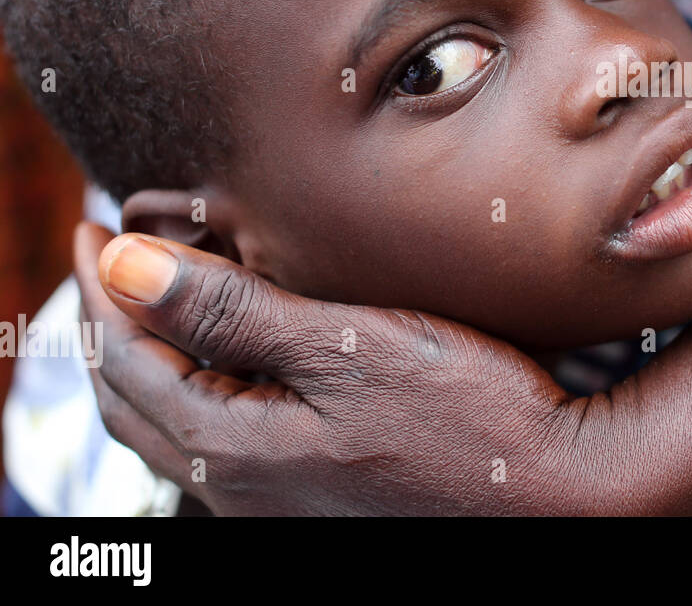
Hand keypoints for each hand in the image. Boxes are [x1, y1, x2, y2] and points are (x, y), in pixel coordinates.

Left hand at [74, 222, 588, 514]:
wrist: (557, 494)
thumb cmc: (469, 415)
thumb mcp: (347, 347)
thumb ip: (234, 312)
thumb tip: (127, 266)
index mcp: (234, 449)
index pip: (129, 356)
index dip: (103, 285)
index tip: (96, 224)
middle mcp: (241, 490)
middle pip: (136, 400)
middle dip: (110, 325)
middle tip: (106, 260)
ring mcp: (278, 505)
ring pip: (174, 428)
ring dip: (149, 360)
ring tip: (154, 305)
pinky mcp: (317, 501)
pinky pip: (218, 446)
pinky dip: (195, 392)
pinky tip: (228, 368)